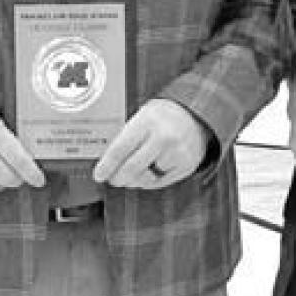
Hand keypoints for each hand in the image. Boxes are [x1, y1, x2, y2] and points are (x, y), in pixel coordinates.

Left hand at [93, 99, 208, 189]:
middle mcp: (163, 137)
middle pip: (132, 168)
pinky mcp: (187, 165)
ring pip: (146, 178)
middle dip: (118, 177)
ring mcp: (177, 153)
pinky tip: (147, 174)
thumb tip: (107, 160)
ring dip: (134, 180)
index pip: (120, 149)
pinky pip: (161, 182)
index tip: (99, 175)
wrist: (196, 114)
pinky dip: (150, 181)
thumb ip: (127, 135)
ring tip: (131, 175)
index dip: (106, 165)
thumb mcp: (143, 115)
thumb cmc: (164, 115)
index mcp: (147, 121)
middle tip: (113, 179)